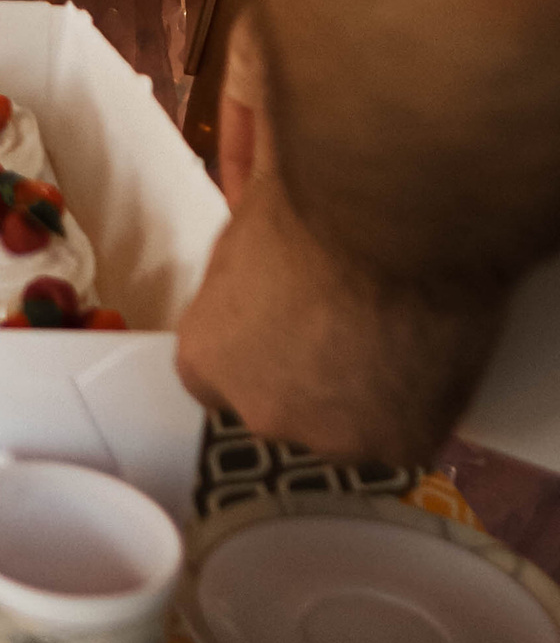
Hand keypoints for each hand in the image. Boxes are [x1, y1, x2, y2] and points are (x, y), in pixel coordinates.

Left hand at [176, 162, 501, 467]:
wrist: (393, 217)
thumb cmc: (311, 196)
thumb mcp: (246, 217)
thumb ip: (242, 258)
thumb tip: (251, 235)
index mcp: (205, 358)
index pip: (221, 379)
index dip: (263, 353)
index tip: (296, 327)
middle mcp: (258, 411)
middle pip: (286, 407)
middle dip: (316, 376)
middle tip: (359, 326)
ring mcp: (331, 436)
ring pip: (353, 427)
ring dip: (373, 396)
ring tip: (405, 337)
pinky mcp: (402, 447)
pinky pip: (413, 433)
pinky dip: (427, 403)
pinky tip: (437, 360)